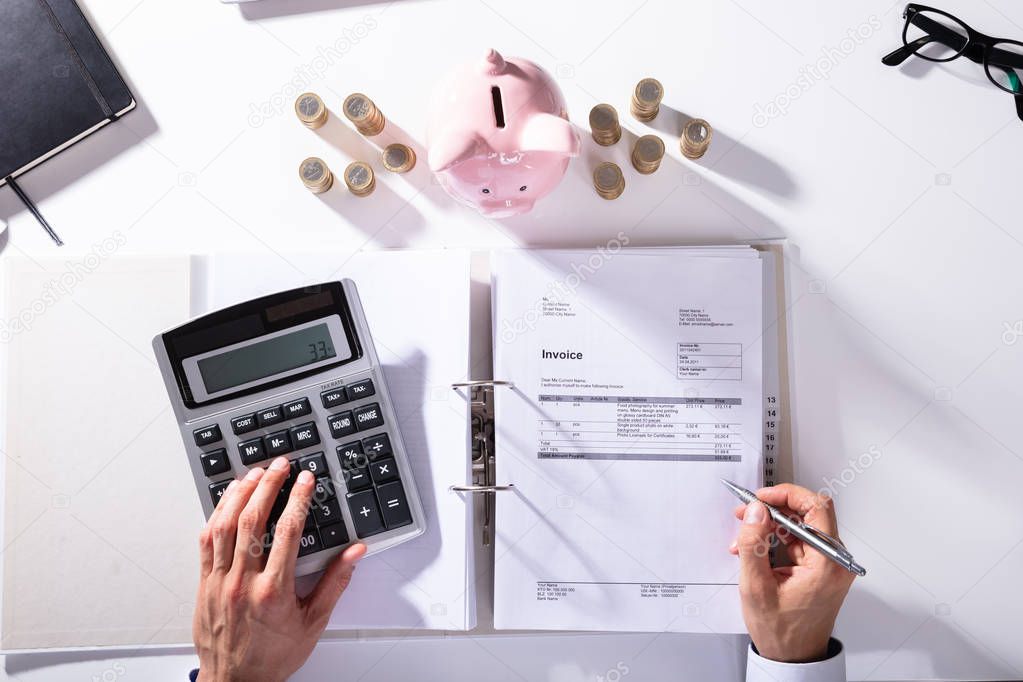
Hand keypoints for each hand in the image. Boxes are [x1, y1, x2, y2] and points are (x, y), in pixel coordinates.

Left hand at [194, 457, 365, 681]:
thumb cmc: (274, 656)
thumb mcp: (314, 622)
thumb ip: (335, 582)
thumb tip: (354, 553)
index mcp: (274, 591)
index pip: (287, 531)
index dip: (298, 499)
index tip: (306, 480)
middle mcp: (243, 582)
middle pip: (253, 519)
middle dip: (269, 485)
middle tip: (281, 465)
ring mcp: (219, 581)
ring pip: (226, 525)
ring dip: (240, 494)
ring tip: (254, 473)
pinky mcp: (204, 583)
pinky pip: (206, 541)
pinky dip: (217, 515)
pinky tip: (228, 500)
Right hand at [729, 483, 855, 662]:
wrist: (793, 657)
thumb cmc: (782, 631)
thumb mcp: (756, 587)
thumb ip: (753, 544)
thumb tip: (755, 511)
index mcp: (827, 564)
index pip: (817, 508)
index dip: (787, 495)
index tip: (763, 497)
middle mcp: (835, 561)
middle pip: (809, 515)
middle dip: (774, 509)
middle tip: (748, 511)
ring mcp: (829, 565)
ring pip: (801, 527)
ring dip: (771, 526)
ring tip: (745, 534)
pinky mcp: (821, 569)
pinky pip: (799, 542)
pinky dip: (776, 540)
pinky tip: (755, 548)